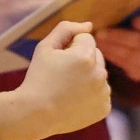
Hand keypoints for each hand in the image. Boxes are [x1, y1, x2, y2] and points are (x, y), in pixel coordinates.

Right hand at [0, 20, 110, 139]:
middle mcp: (100, 74)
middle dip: (82, 60)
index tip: (58, 62)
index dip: (69, 47)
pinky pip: (101, 93)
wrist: (36, 114)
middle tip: (62, 75)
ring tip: (68, 89)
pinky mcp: (104, 108)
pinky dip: (91, 95)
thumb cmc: (38, 78)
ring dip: (88, 77)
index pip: (86, 38)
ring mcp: (104, 93)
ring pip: (99, 74)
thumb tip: (89, 25)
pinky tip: (75, 101)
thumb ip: (66, 29)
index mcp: (85, 57)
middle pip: (96, 55)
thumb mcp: (45, 47)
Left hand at [96, 5, 139, 80]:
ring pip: (132, 56)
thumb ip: (137, 8)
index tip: (134, 20)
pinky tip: (101, 48)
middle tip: (101, 33)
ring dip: (112, 48)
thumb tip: (114, 1)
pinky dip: (111, 55)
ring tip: (97, 40)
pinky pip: (125, 65)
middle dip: (120, 38)